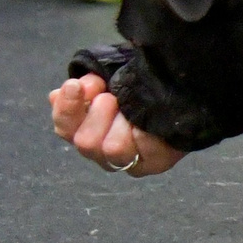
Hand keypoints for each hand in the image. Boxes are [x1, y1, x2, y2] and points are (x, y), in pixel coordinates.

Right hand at [50, 73, 182, 178]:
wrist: (185, 89)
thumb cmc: (142, 85)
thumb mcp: (112, 79)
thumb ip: (86, 87)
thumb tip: (56, 95)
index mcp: (87, 129)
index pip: (64, 126)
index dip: (66, 107)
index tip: (76, 86)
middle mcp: (103, 151)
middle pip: (85, 142)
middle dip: (98, 114)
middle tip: (112, 97)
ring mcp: (129, 162)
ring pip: (113, 148)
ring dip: (123, 121)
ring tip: (134, 107)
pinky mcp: (155, 163)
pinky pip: (145, 149)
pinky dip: (147, 129)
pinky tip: (152, 120)